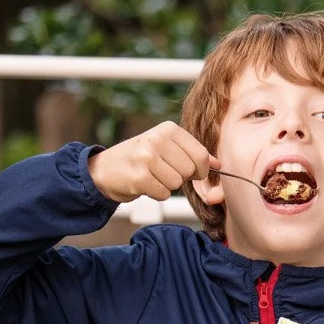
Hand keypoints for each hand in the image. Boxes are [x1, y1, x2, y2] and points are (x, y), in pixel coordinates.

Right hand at [87, 121, 215, 203]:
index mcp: (168, 129)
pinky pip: (164, 193)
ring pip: (177, 183)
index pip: (201, 155)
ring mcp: (146, 157)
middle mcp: (157, 139)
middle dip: (180, 177)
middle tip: (162, 172)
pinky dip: (156, 194)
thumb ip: (193, 154)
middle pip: (190, 170)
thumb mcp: (167, 148)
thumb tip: (218, 164)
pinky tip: (144, 184)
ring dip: (167, 186)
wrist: (105, 169)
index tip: (190, 170)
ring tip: (152, 176)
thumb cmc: (140, 158)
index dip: (200, 169)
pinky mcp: (139, 176)